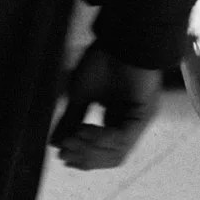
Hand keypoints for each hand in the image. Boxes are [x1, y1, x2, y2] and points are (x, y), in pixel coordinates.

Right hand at [50, 42, 161, 170]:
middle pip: (111, 157)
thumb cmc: (103, 61)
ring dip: (90, 150)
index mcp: (118, 119)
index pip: (103, 152)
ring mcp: (139, 119)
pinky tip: (83, 131)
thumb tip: (56, 143)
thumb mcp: (81, 96)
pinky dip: (100, 139)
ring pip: (117, 152)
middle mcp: (130, 123)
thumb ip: (71, 120)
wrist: (120, 40)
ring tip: (71, 140)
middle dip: (85, 158)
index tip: (62, 155)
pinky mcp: (144, 113)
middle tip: (64, 152)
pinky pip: (122, 139)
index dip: (83, 158)